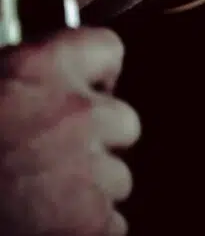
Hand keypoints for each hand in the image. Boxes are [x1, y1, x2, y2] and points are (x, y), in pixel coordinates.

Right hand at [0, 28, 140, 235]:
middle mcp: (75, 112)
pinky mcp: (91, 221)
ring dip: (88, 187)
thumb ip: (22, 86)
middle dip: (96, 140)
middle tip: (50, 157)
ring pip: (116, 175)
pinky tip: (45, 223)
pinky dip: (85, 226)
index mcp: (37, 70)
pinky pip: (108, 221)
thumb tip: (44, 89)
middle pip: (121, 120)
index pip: (105, 47)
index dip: (96, 71)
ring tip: (36, 195)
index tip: (90, 83)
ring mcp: (90, 168)